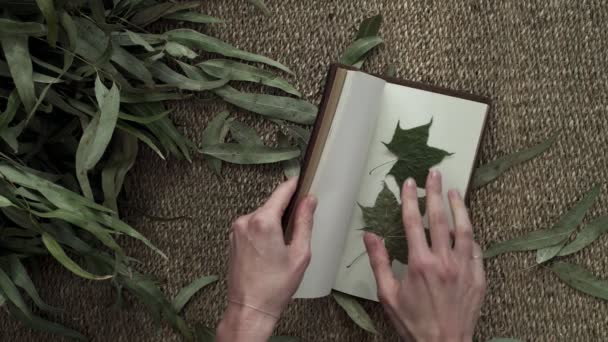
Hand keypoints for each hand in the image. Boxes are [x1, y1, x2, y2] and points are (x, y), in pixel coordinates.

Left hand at [217, 178, 316, 341]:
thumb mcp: (300, 253)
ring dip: (273, 225)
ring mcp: (236, 230)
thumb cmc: (275, 286)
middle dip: (285, 213)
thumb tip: (308, 200)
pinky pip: (252, 227)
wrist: (250, 308)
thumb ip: (305, 222)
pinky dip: (263, 233)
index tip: (302, 182)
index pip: (281, 192)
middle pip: (271, 206)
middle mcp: (246, 221)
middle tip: (297, 232)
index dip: (294, 186)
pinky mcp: (232, 239)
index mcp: (264, 222)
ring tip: (282, 249)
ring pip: (262, 217)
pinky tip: (269, 253)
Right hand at [364, 170, 485, 341]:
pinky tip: (467, 227)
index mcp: (420, 264)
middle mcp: (444, 261)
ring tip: (455, 191)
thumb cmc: (414, 323)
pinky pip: (476, 250)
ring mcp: (464, 268)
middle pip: (440, 218)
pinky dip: (470, 235)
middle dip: (436, 193)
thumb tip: (370, 236)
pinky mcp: (478, 278)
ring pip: (464, 230)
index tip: (409, 182)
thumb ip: (379, 262)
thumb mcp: (388, 295)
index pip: (414, 222)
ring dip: (459, 207)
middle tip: (434, 173)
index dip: (410, 199)